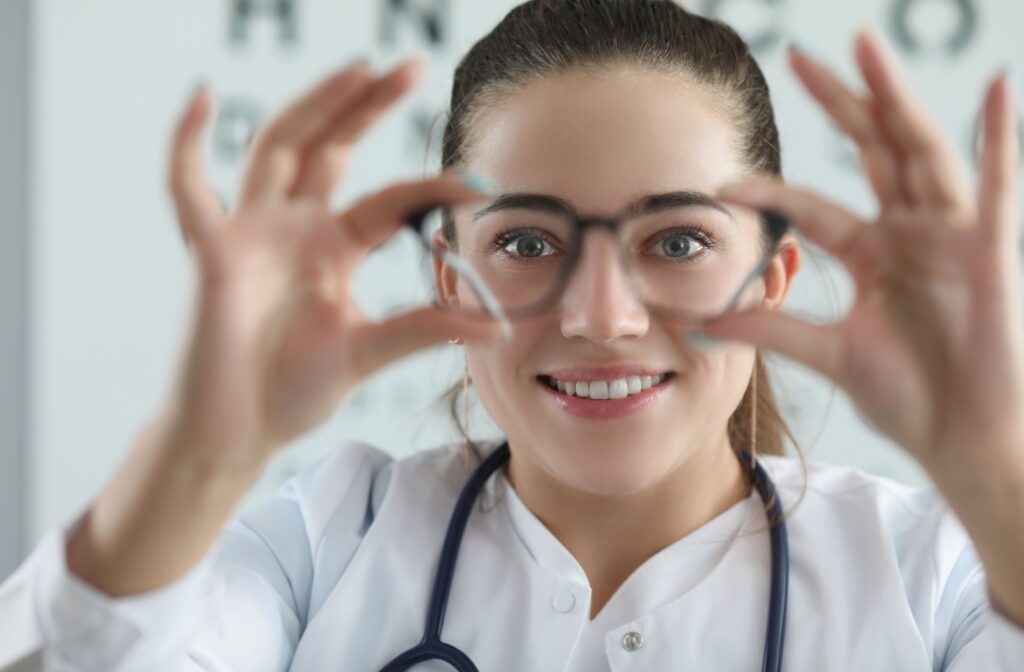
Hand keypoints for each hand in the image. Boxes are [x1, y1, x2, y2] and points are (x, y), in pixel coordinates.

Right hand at [162, 59, 501, 472]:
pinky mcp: (213, 252)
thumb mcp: (370, 352)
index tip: (482, 185)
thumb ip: (424, 330)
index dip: (435, 188)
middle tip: (411, 65)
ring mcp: (253, 234)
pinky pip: (188, 188)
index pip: (392, 199)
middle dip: (368, 106)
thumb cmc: (294, 392)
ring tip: (354, 70)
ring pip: (279, 148)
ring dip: (313, 106)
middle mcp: (297, 229)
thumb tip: (494, 326)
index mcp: (336, 248)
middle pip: (333, 147)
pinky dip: (187, 142)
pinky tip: (204, 97)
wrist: (240, 432)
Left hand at [708, 31, 1021, 489]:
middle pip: (870, 152)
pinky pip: (996, 187)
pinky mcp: (991, 253)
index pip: (814, 207)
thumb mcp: (829, 353)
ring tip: (866, 47)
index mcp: (873, 251)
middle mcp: (910, 232)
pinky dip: (998, 139)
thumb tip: (705, 321)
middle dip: (839, 103)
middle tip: (801, 55)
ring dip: (894, 99)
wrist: (962, 439)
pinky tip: (995, 89)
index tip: (722, 183)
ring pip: (919, 152)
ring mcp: (950, 237)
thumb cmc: (907, 396)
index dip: (771, 192)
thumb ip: (774, 330)